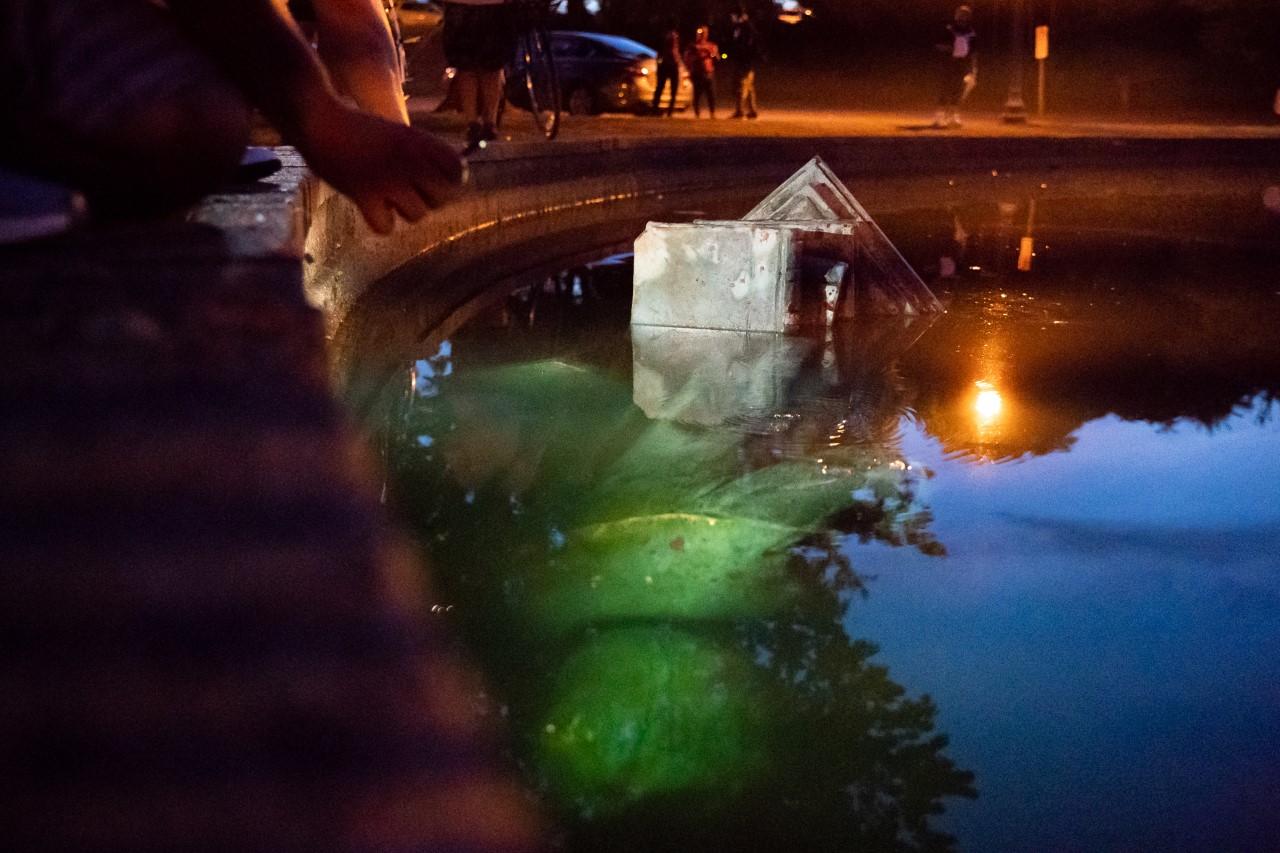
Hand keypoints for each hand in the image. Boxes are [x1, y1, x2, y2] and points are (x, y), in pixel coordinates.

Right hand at [297, 101, 465, 232]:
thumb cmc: (358, 129)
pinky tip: (372, 207)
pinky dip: (380, 222)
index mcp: (419, 141)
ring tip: (386, 195)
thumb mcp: (399, 132)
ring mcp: (387, 179)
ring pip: (417, 214)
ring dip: (403, 210)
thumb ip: (424, 153)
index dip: (451, 180)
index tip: (435, 180)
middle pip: (442, 198)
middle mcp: (409, 160)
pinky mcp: (363, 195)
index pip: (457, 170)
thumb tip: (449, 182)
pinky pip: (386, 226)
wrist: (319, 120)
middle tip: (409, 191)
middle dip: (429, 198)